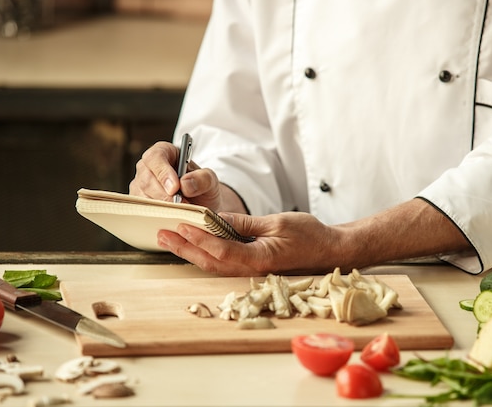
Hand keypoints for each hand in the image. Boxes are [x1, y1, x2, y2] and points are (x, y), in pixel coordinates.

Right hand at [129, 141, 223, 210]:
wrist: (201, 204)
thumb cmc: (203, 186)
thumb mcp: (210, 179)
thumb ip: (203, 178)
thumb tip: (185, 184)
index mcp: (163, 153)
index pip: (155, 157)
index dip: (163, 172)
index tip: (175, 188)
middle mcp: (147, 168)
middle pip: (146, 180)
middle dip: (164, 195)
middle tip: (181, 205)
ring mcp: (140, 186)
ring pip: (143, 197)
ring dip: (162, 207)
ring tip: (180, 212)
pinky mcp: (140, 203)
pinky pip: (142, 211)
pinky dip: (157, 216)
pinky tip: (171, 218)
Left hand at [156, 212, 346, 275]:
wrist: (329, 251)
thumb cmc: (310, 235)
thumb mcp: (277, 222)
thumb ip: (246, 224)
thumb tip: (218, 219)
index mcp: (260, 259)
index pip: (222, 250)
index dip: (199, 238)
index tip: (181, 225)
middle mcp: (252, 270)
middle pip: (211, 261)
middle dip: (184, 247)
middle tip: (162, 234)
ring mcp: (251, 272)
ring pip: (214, 265)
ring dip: (190, 252)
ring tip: (169, 239)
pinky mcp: (252, 269)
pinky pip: (224, 264)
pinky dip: (205, 254)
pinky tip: (193, 246)